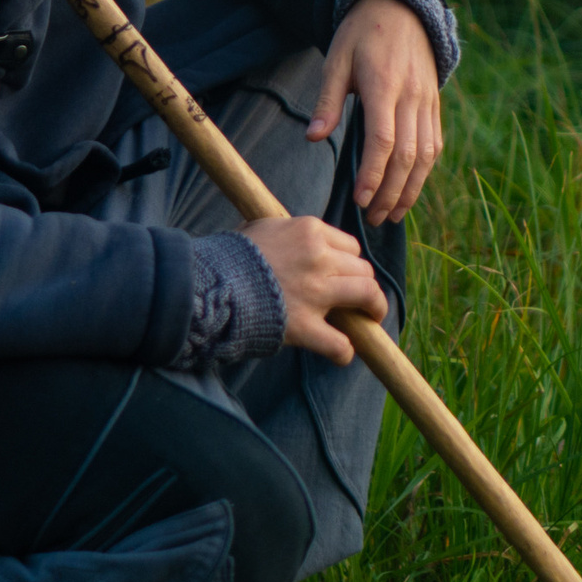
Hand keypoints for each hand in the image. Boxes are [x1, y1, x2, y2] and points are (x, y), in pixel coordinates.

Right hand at [244, 215, 385, 362]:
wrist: (208, 285)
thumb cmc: (230, 257)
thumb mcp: (261, 228)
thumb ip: (287, 232)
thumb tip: (295, 238)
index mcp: (309, 231)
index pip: (350, 246)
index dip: (349, 262)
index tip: (343, 274)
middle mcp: (319, 258)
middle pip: (364, 269)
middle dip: (364, 283)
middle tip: (360, 298)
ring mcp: (315, 292)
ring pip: (367, 295)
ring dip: (374, 309)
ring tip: (371, 318)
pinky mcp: (305, 326)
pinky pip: (340, 343)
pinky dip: (344, 351)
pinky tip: (341, 353)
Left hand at [310, 0, 441, 225]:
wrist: (400, 9)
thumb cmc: (361, 35)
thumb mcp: (336, 61)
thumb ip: (327, 102)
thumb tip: (313, 138)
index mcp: (384, 86)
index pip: (383, 141)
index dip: (373, 174)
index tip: (361, 200)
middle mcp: (411, 97)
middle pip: (408, 156)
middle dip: (391, 192)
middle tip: (373, 218)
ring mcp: (427, 102)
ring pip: (426, 155)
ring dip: (411, 189)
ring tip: (393, 214)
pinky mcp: (434, 104)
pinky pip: (435, 143)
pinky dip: (425, 171)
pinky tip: (410, 189)